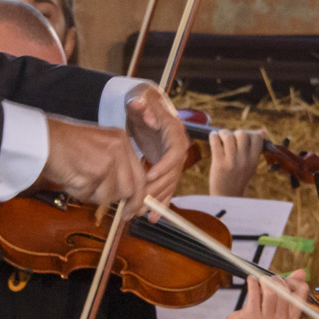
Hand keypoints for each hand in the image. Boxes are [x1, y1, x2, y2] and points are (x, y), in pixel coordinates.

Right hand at [42, 117, 145, 210]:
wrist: (42, 140)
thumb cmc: (64, 146)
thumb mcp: (98, 148)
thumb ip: (115, 167)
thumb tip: (127, 196)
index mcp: (122, 140)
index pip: (139, 175)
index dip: (139, 197)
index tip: (134, 210)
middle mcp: (119, 148)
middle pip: (130, 189)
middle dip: (123, 204)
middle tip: (121, 214)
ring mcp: (108, 160)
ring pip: (110, 195)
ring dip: (93, 195)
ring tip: (78, 179)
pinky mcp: (95, 172)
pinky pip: (91, 195)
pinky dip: (79, 193)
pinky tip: (70, 177)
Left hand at [125, 85, 188, 202]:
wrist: (146, 108)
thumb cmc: (142, 103)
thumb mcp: (139, 100)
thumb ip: (140, 104)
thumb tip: (142, 109)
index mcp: (175, 133)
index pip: (175, 152)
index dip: (164, 165)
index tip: (149, 175)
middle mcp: (178, 149)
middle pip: (173, 174)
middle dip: (157, 189)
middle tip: (140, 201)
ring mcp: (174, 162)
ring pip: (169, 185)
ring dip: (157, 201)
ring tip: (141, 213)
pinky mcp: (167, 170)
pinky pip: (166, 189)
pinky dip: (160, 204)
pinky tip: (152, 218)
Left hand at [208, 128, 265, 197]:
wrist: (226, 197)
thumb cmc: (237, 178)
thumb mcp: (250, 166)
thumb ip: (254, 150)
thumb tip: (262, 131)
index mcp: (253, 161)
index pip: (257, 138)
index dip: (250, 133)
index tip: (244, 137)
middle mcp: (244, 161)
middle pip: (242, 134)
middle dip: (235, 133)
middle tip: (230, 138)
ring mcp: (231, 162)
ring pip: (228, 136)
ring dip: (223, 133)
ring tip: (220, 136)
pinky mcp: (219, 163)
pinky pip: (215, 142)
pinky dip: (213, 136)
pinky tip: (213, 137)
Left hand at [209, 269, 308, 318]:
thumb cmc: (261, 314)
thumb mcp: (278, 303)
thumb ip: (290, 287)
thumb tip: (302, 272)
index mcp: (293, 317)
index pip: (302, 292)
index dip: (294, 281)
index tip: (286, 279)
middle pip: (284, 291)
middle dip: (277, 280)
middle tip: (269, 279)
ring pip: (271, 292)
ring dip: (265, 280)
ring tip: (260, 280)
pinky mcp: (252, 318)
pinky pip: (255, 292)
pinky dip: (253, 282)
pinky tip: (251, 280)